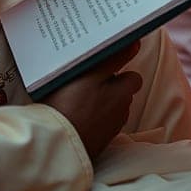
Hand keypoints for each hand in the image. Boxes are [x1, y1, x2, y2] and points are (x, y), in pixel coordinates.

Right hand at [40, 43, 142, 158]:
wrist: (55, 147)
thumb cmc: (72, 106)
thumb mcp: (91, 75)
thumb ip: (115, 59)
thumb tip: (135, 43)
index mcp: (123, 94)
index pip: (133, 78)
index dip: (120, 71)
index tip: (103, 68)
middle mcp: (121, 114)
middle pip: (121, 94)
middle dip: (109, 88)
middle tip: (86, 82)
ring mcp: (109, 132)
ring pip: (110, 111)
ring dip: (99, 104)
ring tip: (76, 100)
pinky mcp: (96, 145)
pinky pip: (98, 126)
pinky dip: (91, 120)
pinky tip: (74, 117)